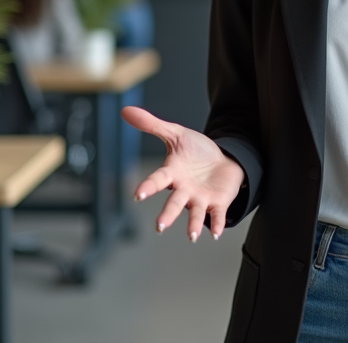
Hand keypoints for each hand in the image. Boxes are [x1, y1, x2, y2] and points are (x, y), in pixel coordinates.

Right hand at [121, 107, 245, 241]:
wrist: (223, 159)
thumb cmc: (196, 151)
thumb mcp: (175, 134)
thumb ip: (152, 125)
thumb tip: (124, 110)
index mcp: (172, 173)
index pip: (158, 180)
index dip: (148, 186)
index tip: (138, 194)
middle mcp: (184, 190)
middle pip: (174, 203)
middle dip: (167, 214)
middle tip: (160, 227)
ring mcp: (200, 198)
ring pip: (194, 213)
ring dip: (192, 225)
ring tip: (192, 237)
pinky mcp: (217, 202)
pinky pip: (216, 215)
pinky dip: (216, 224)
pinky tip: (216, 233)